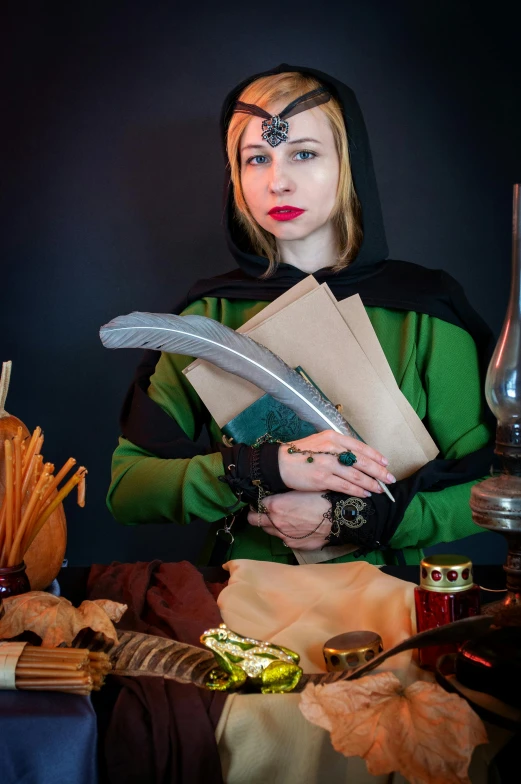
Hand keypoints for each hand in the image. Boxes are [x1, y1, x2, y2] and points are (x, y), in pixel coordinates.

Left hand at [247, 491, 330, 550]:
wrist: (337, 518)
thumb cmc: (320, 498)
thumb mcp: (298, 489)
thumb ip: (281, 494)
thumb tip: (274, 495)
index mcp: (274, 505)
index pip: (255, 506)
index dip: (258, 503)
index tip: (262, 502)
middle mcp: (275, 522)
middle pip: (255, 521)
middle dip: (258, 516)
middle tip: (266, 512)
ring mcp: (283, 536)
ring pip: (268, 531)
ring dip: (271, 525)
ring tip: (284, 520)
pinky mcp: (293, 545)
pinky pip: (283, 539)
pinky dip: (285, 534)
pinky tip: (296, 528)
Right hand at [278, 430, 394, 496]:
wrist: (279, 463)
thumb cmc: (301, 453)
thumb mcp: (320, 442)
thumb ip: (338, 448)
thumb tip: (357, 458)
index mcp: (333, 437)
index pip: (360, 447)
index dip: (375, 456)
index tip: (385, 463)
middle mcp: (332, 449)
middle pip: (362, 461)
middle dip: (378, 471)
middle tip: (390, 479)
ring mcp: (328, 464)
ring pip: (356, 475)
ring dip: (371, 483)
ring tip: (380, 489)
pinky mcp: (322, 479)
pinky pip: (345, 486)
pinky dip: (358, 491)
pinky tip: (365, 494)